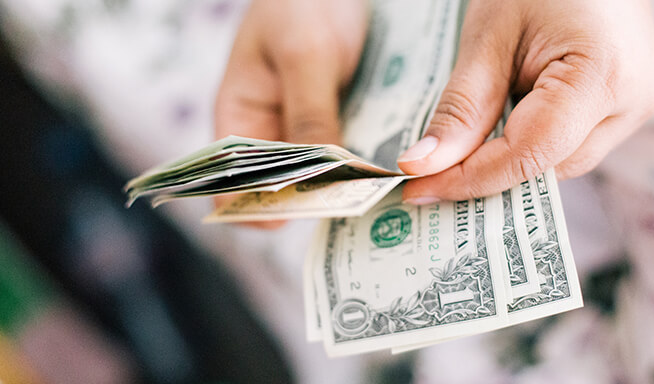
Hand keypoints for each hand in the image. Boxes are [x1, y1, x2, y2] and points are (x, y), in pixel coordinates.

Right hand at [214, 0, 366, 227]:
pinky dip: (360, 165)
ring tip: (371, 195)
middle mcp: (270, 132)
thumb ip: (309, 114)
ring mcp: (305, 130)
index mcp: (239, 117)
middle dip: (308, 200)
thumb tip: (318, 178)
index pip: (231, 184)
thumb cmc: (302, 2)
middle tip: (348, 206)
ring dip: (341, 186)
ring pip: (318, 176)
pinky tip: (384, 172)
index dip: (252, 207)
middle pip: (280, 187)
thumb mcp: (304, 54)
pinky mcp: (338, 123)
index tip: (291, 216)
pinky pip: (346, 155)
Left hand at [397, 0, 653, 203]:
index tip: (418, 189)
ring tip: (463, 146)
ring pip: (559, 162)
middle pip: (547, 166)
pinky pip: (571, 144)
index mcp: (602, 76)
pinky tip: (500, 127)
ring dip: (509, 159)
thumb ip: (461, 107)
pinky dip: (530, 143)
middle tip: (429, 175)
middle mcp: (632, 102)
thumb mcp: (489, 35)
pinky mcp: (628, 105)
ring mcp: (637, 106)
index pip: (529, 155)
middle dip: (487, 173)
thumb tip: (423, 166)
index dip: (469, 179)